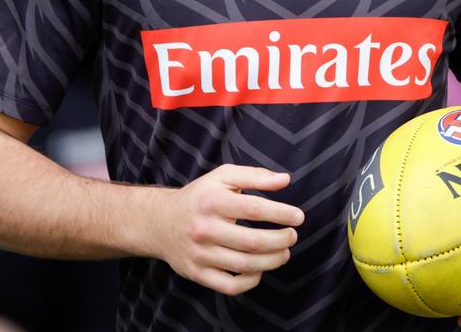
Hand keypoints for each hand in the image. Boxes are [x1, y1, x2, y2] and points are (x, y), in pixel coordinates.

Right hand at [152, 164, 303, 295]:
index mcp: (212, 200)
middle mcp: (204, 228)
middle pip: (251, 241)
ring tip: (284, 252)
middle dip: (280, 240)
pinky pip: (230, 286)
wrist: (161, 222)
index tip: (299, 216)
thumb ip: (255, 175)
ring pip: (244, 265)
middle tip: (292, 236)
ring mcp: (200, 254)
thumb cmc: (200, 196)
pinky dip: (251, 281)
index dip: (280, 213)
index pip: (253, 208)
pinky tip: (261, 269)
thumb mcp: (223, 176)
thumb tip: (285, 180)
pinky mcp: (197, 273)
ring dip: (272, 260)